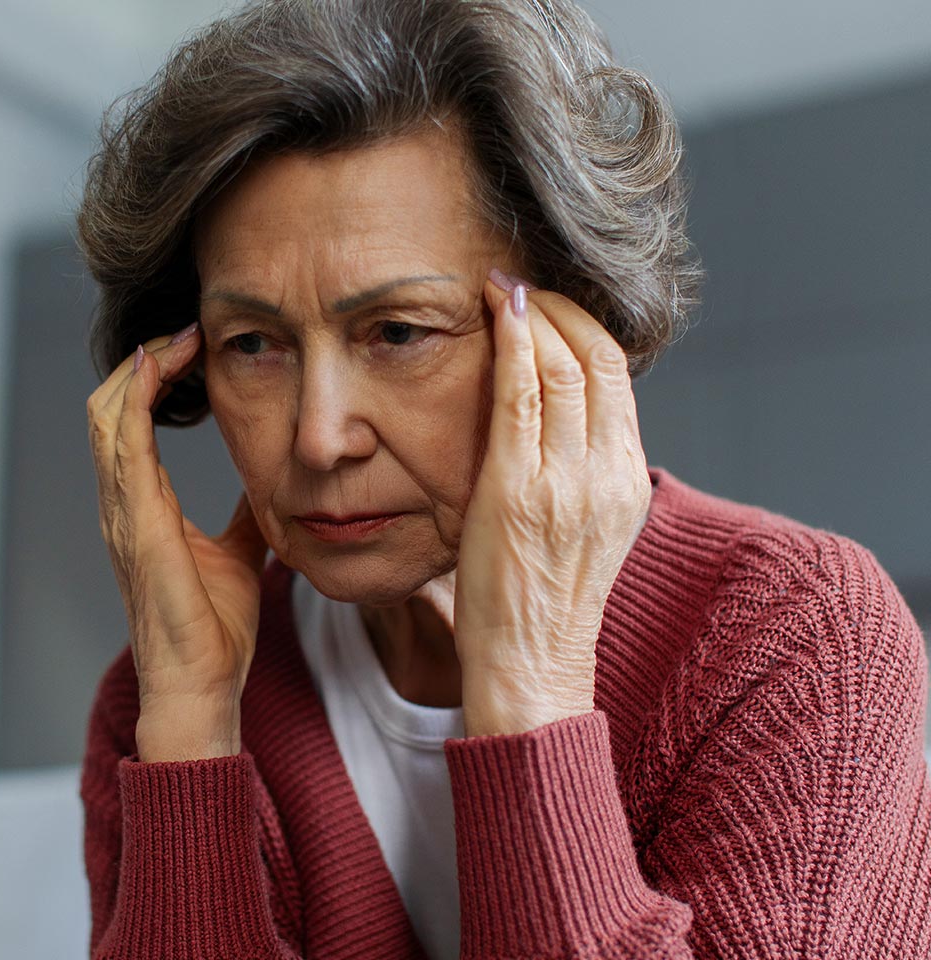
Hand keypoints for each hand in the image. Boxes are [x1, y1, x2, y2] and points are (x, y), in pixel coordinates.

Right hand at [86, 322, 269, 760]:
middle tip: (185, 329)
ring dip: (138, 370)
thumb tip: (271, 479)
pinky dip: (133, 399)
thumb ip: (246, 512)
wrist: (201, 685)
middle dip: (142, 361)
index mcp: (142, 507)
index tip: (192, 346)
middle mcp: (122, 503)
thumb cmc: (213, 629)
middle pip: (108, 408)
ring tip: (176, 337)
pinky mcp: (136, 525)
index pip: (130, 422)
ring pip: (106, 417)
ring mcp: (123, 513)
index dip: (153, 378)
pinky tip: (157, 367)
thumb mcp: (240, 551)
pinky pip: (123, 446)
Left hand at [416, 271, 651, 736]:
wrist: (530, 665)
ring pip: (563, 368)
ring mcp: (567, 481)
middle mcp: (607, 474)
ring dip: (531, 316)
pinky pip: (520, 398)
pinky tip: (494, 315)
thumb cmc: (540, 600)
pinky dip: (510, 345)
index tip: (548, 304)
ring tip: (502, 290)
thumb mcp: (580, 529)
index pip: (617, 378)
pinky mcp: (520, 489)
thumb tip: (552, 419)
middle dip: (559, 309)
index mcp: (626, 480)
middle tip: (521, 284)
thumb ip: (575, 473)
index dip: (584, 327)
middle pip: (598, 360)